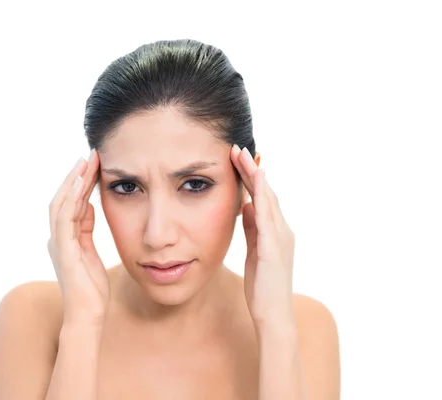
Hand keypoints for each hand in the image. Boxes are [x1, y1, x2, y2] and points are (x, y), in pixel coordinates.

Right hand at [47, 149, 109, 327]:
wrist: (87, 316)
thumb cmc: (91, 290)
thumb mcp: (91, 253)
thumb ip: (86, 230)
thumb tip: (88, 206)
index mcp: (65, 238)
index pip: (72, 203)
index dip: (81, 183)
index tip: (94, 164)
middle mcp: (57, 238)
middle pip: (63, 198)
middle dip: (76, 176)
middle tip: (91, 155)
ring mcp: (58, 244)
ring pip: (61, 204)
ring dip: (73, 182)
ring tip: (85, 162)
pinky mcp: (64, 251)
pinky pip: (65, 219)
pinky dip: (71, 199)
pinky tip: (80, 184)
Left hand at [230, 145, 295, 328]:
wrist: (273, 315)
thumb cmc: (263, 286)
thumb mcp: (255, 251)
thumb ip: (252, 229)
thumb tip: (245, 206)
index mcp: (275, 231)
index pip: (262, 197)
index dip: (251, 178)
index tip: (237, 159)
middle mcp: (281, 230)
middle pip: (266, 192)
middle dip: (251, 170)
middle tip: (237, 148)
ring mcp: (280, 238)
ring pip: (268, 200)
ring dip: (255, 177)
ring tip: (242, 156)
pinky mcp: (273, 248)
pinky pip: (267, 218)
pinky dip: (262, 199)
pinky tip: (255, 185)